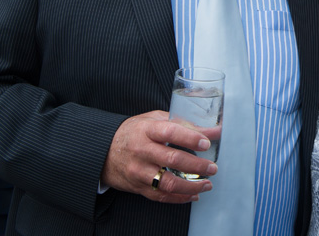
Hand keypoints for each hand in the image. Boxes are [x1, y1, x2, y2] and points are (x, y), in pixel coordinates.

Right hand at [101, 110, 217, 203]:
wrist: (104, 150)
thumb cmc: (136, 131)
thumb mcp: (156, 120)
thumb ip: (183, 124)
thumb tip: (214, 130)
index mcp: (147, 130)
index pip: (170, 132)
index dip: (190, 138)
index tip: (206, 143)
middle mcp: (141, 150)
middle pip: (172, 159)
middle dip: (196, 166)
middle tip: (212, 168)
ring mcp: (138, 171)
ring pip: (167, 183)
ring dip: (191, 186)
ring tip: (207, 184)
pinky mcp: (137, 187)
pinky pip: (160, 196)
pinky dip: (179, 198)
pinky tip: (194, 194)